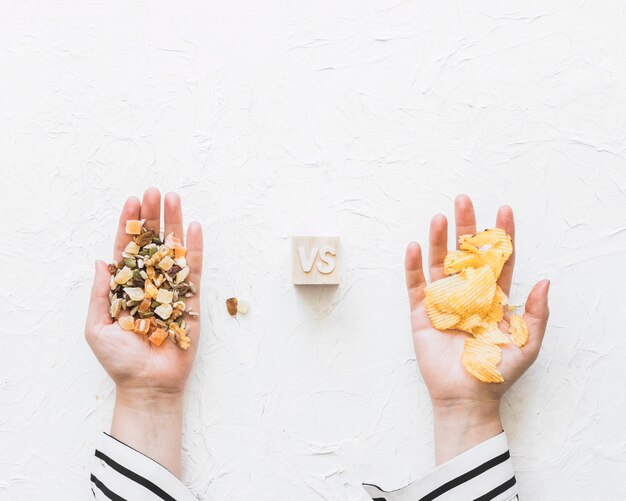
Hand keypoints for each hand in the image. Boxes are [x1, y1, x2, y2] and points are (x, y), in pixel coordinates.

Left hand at [85, 188, 202, 475]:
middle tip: (155, 192)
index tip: (133, 200)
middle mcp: (149, 282)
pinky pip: (194, 270)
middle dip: (153, 216)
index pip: (128, 249)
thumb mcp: (97, 327)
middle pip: (152, 242)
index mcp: (126, 287)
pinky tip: (195, 228)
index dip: (130, 224)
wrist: (149, 385)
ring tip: (175, 198)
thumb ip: (101, 294)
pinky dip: (195, 249)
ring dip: (175, 224)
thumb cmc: (120, 361)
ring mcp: (171, 289)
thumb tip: (100, 261)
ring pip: (174, 250)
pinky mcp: (191, 300)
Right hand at [404, 195, 548, 463]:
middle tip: (464, 200)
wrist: (467, 397)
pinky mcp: (421, 313)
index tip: (504, 210)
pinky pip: (415, 285)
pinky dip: (412, 266)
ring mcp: (443, 301)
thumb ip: (536, 314)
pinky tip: (414, 246)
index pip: (497, 259)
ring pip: (439, 263)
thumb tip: (545, 281)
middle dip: (465, 226)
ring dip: (438, 240)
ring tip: (439, 217)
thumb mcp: (527, 344)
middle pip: (465, 253)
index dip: (500, 235)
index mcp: (493, 297)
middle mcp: (467, 293)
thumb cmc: (497, 373)